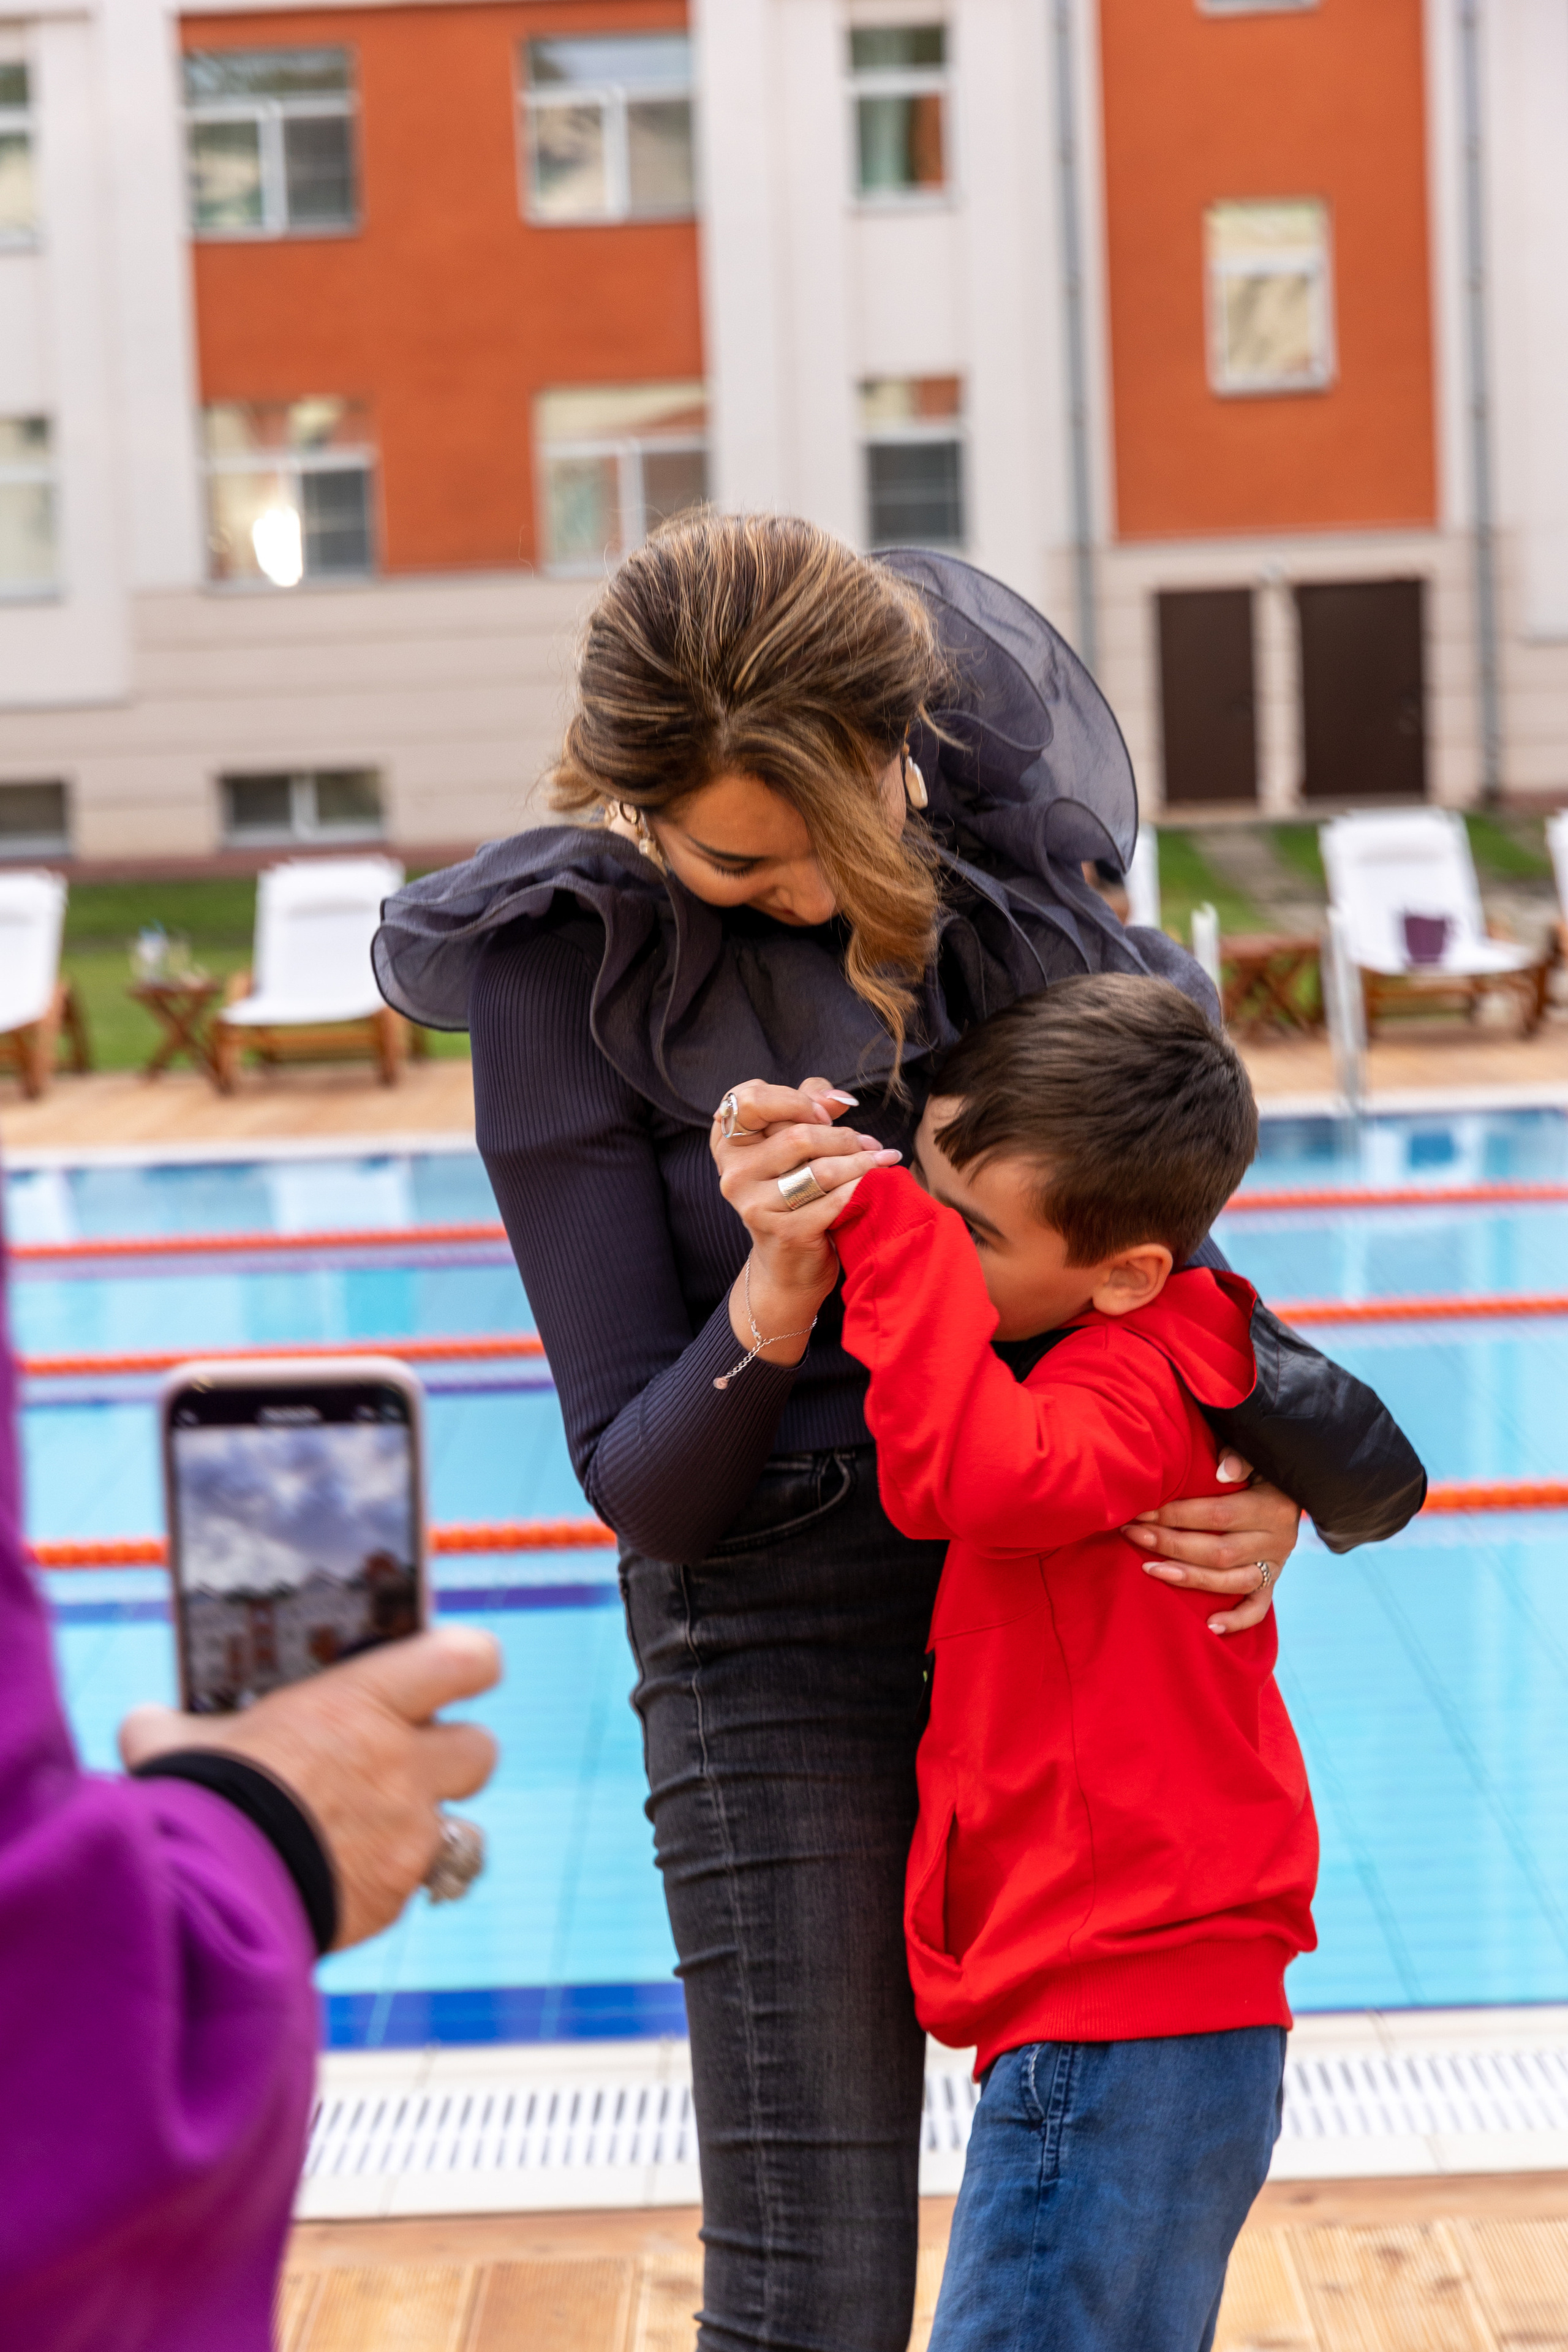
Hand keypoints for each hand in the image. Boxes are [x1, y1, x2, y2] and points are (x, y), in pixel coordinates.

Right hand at [119, 1625, 500, 1947]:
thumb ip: (178, 1725)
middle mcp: (401, 1765)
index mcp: (363, 1703)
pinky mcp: (397, 1895)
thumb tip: (147, 1724)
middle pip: (480, 1748)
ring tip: (378, 1832)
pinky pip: (416, 1881)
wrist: (206, 1896)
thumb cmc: (197, 1799)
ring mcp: (407, 1835)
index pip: (468, 1658)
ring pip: (462, 1826)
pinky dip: (389, 1881)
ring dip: (429, 1827)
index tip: (450, 1671)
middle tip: (406, 1764)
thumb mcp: (183, 1741)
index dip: (468, 1662)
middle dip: (451, 1757)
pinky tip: (343, 1881)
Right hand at [711, 1078, 900, 1359]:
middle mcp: (733, 1173)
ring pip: (821, 1169)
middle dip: (843, 1135)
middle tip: (870, 1143)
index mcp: (728, 1144)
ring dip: (861, 1161)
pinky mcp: (784, 1232)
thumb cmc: (792, 1191)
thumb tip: (839, 1099)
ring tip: (883, 1159)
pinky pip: (834, 1201)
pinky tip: (880, 1182)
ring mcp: (755, 1205)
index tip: (824, 1113)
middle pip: (798, 1135)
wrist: (788, 1263)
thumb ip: (809, 1107)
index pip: (749, 1100)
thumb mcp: (791, 1144)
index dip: (793, 1099)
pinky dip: (862, 1188)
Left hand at [1122, 1455, 1300, 1635]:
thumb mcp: (1257, 1455)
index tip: (1141, 1510)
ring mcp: (1276, 1565)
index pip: (1218, 1514)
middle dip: (1171, 1544)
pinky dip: (1236, 1620)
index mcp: (1271, 1506)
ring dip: (1189, 1578)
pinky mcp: (1273, 1582)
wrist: (1297, 1486)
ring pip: (1232, 1581)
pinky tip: (1209, 1626)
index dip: (1177, 1514)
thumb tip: (1224, 1471)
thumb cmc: (1261, 1467)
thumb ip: (1241, 1457)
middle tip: (1133, 1535)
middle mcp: (1276, 1540)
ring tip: (1150, 1569)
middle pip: (1219, 1551)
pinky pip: (1257, 1608)